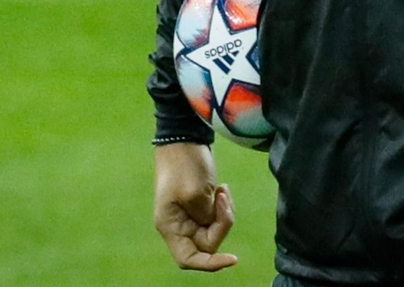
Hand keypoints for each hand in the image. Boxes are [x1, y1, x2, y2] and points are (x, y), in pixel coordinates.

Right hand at [153, 142, 237, 270]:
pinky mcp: (200, 205)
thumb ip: (205, 217)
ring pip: (215, 230)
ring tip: (222, 190)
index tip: (234, 258)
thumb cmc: (185, 164)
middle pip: (207, 243)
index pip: (189, 259)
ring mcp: (189, 216)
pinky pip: (217, 217)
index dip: (210, 264)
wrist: (185, 138)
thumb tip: (212, 226)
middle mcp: (178, 225)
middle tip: (222, 198)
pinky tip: (221, 188)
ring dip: (224, 213)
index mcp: (170, 226)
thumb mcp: (196, 193)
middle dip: (221, 224)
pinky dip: (224, 206)